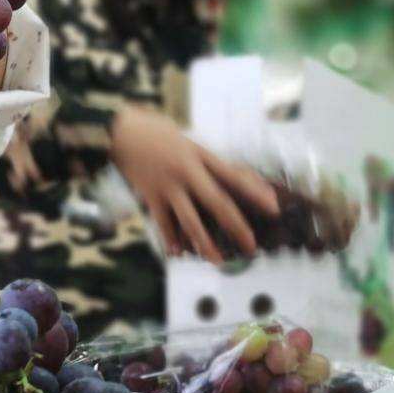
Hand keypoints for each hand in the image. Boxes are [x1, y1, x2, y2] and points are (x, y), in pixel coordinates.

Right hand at [109, 105, 280, 260]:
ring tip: (218, 261)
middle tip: (251, 246)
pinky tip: (178, 254)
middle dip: (237, 226)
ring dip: (205, 243)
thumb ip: (206, 159)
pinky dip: (170, 240)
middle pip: (218, 202)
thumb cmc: (154, 130)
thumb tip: (233, 176)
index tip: (273, 207)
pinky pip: (163, 223)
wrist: (120, 131)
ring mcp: (168, 186)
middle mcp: (187, 172)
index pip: (234, 176)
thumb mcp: (186, 140)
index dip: (255, 193)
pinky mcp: (150, 196)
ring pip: (191, 220)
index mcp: (200, 155)